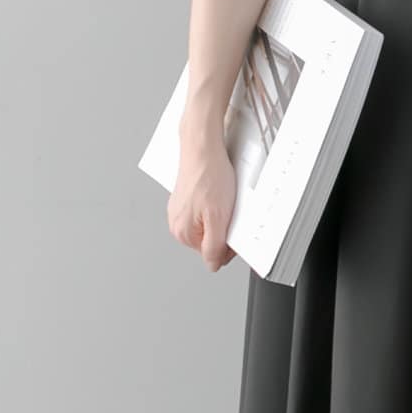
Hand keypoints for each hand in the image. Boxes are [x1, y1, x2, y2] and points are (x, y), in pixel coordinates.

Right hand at [168, 125, 238, 271]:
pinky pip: (206, 211)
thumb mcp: (218, 217)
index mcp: (182, 232)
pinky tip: (219, 194)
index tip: (234, 230)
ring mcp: (180, 210)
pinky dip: (216, 206)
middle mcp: (177, 223)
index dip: (228, 245)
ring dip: (221, 217)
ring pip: (209, 225)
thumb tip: (212, 265)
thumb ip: (214, 246)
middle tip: (230, 212)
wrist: (202, 147)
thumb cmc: (209, 176)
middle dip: (224, 230)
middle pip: (210, 240)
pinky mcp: (186, 199)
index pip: (211, 255)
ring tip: (223, 200)